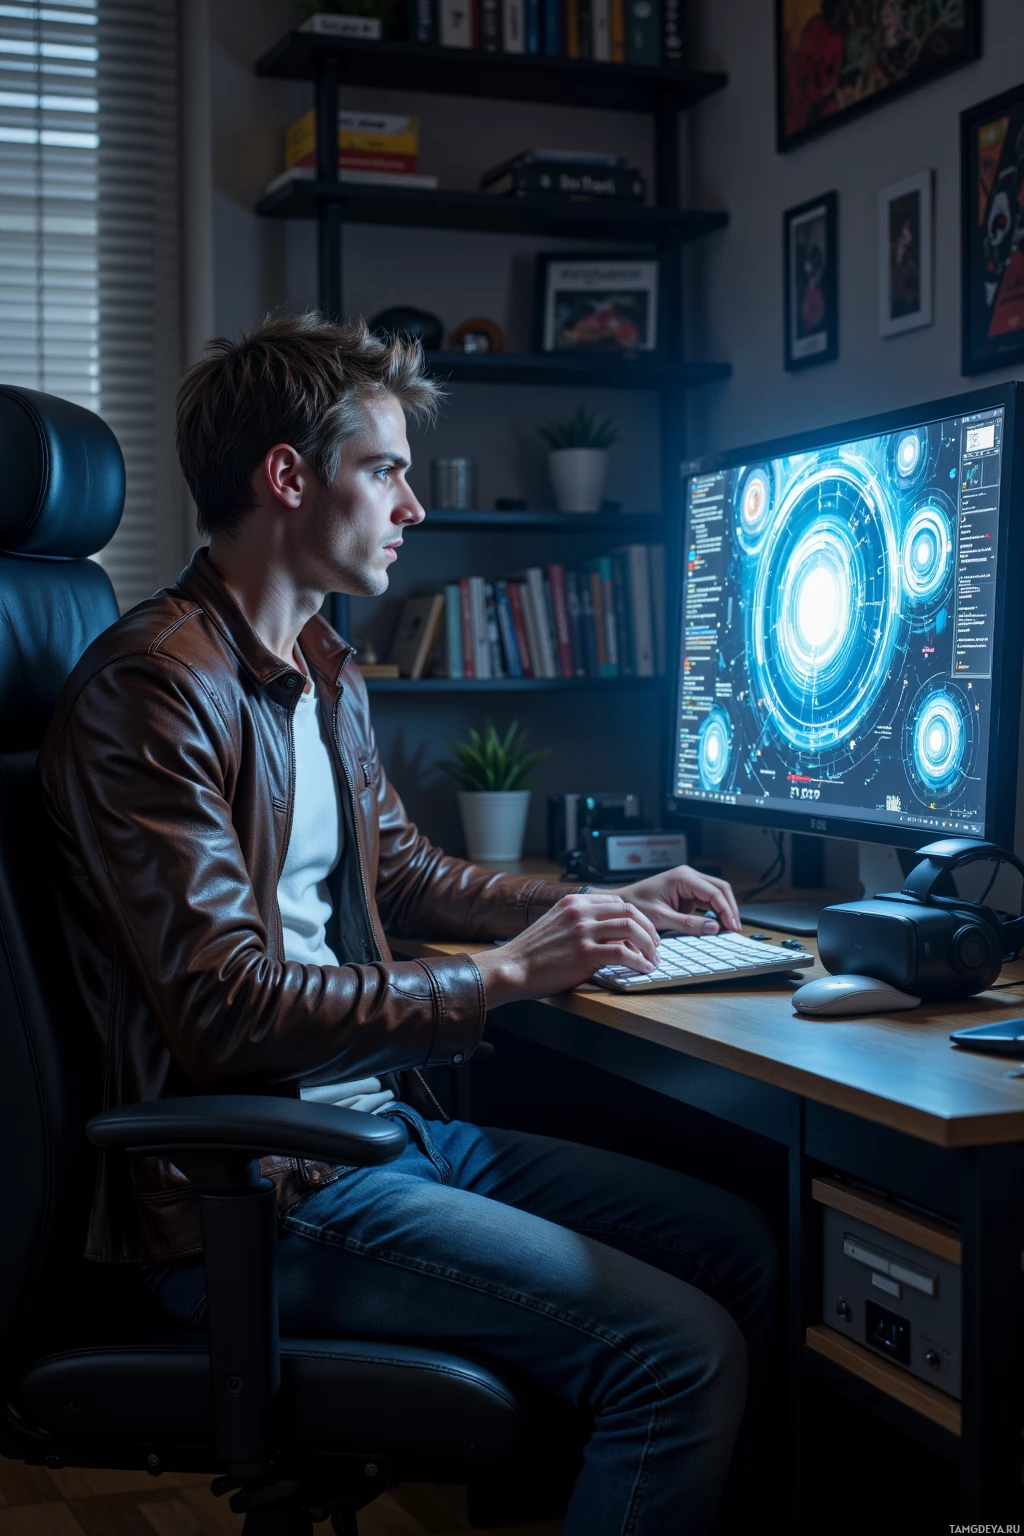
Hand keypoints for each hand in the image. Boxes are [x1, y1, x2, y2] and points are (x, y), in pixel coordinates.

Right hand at [472, 892, 660, 1008]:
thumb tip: (611, 936)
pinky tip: (643, 969)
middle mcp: (580, 912)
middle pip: (629, 911)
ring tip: (653, 959)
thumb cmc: (533, 954)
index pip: (618, 902)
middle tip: (656, 945)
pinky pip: (623, 953)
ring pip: (631, 928)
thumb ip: (581, 923)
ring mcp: (582, 931)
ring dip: (649, 945)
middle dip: (649, 929)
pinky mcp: (584, 953)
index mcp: (574, 902)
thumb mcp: (557, 926)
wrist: (512, 968)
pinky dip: (639, 962)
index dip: (637, 918)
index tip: (645, 933)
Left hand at [611, 865, 741, 935]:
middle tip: (736, 929)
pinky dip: (715, 912)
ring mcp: (689, 883)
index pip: (715, 892)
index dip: (727, 910)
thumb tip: (714, 928)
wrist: (621, 904)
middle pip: (721, 889)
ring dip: (724, 910)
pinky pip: (707, 900)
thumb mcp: (661, 918)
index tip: (733, 927)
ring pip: (717, 894)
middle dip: (730, 908)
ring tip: (730, 929)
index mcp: (683, 877)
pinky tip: (718, 925)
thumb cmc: (635, 906)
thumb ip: (689, 923)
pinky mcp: (687, 893)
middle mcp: (688, 876)